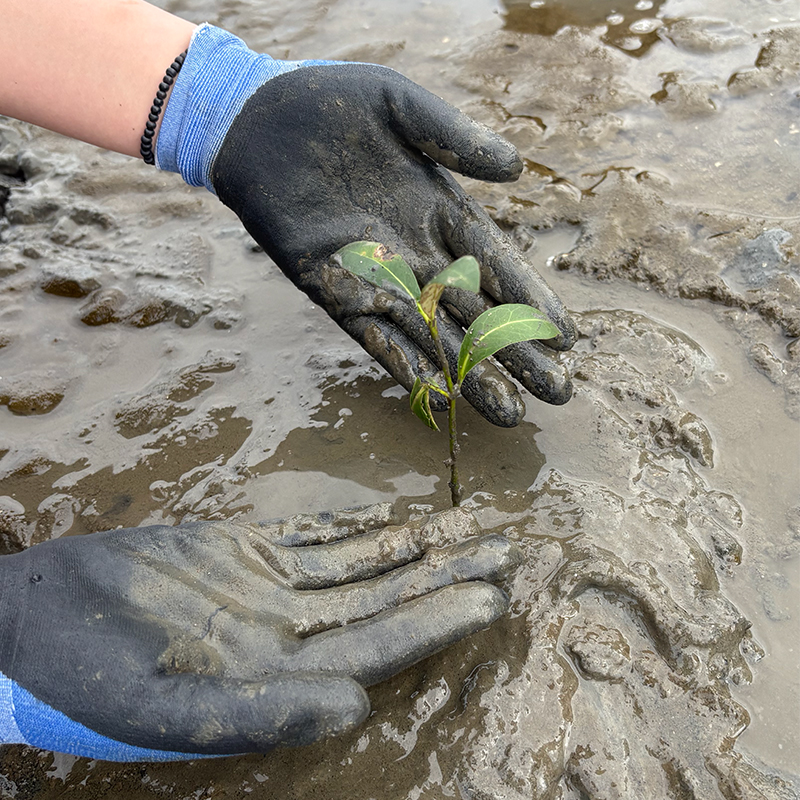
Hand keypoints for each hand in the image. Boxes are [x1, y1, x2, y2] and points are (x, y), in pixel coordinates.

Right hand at [0, 504, 518, 759]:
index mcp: (280, 674)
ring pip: (362, 562)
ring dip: (418, 545)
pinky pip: (315, 538)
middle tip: (512, 551)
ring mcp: (269, 587)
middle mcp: (288, 630)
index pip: (381, 643)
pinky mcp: (242, 552)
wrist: (33, 622)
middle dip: (450, 575)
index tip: (496, 596)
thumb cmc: (85, 675)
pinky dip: (360, 527)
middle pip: (387, 598)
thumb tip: (355, 704)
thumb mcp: (165, 709)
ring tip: (474, 529)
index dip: (439, 619)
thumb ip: (263, 712)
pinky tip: (399, 519)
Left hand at [157, 25, 576, 427]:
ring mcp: (376, 277)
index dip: (531, 301)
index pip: (497, 265)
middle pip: (476, 314)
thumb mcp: (401, 107)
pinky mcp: (334, 290)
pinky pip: (376, 337)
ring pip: (434, 338)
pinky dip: (408, 368)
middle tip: (558, 393)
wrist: (255, 120)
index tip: (566, 337)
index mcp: (439, 211)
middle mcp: (416, 253)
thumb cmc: (329, 104)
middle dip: (515, 355)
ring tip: (510, 415)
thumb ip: (454, 139)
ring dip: (470, 376)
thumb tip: (517, 170)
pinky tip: (442, 398)